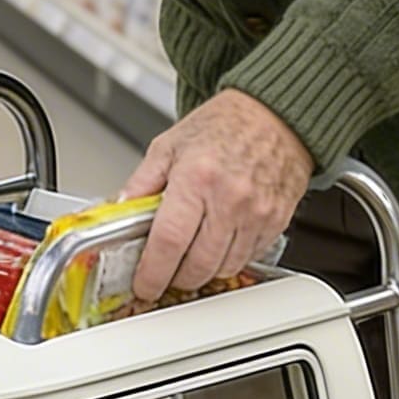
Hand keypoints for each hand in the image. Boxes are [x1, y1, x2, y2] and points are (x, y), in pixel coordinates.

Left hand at [120, 91, 314, 306]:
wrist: (274, 115)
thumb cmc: (224, 125)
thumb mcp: (169, 145)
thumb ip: (142, 182)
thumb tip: (121, 210)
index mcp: (196, 178)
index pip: (169, 241)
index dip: (152, 272)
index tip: (144, 284)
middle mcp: (230, 198)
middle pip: (198, 265)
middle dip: (176, 278)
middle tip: (165, 271)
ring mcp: (257, 213)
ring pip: (224, 268)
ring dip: (203, 271)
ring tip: (191, 253)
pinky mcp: (277, 222)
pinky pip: (248, 259)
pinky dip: (228, 259)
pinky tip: (218, 241)